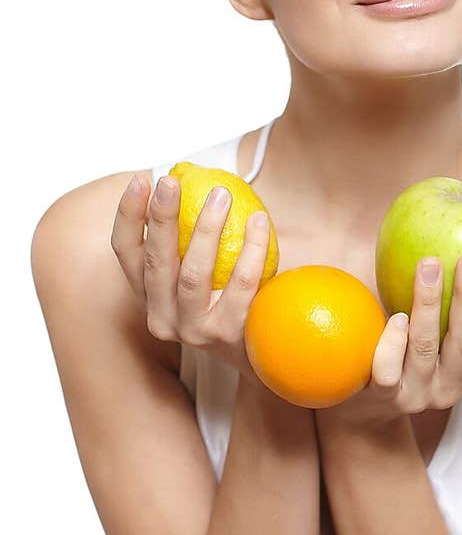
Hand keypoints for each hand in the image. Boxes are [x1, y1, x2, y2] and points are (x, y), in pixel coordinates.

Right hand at [111, 172, 269, 388]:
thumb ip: (187, 239)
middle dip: (160, 218)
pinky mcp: (226, 335)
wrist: (263, 355)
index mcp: (148, 297)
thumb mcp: (200, 274)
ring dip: (206, 230)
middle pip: (155, 262)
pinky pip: (240, 284)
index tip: (140, 179)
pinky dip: (251, 248)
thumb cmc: (229, 300)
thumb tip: (190, 179)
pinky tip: (259, 220)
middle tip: (171, 181)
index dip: (129, 216)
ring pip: (192, 274)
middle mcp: (162, 318)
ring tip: (222, 195)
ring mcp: (192, 331)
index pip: (126, 253)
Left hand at [319, 254, 461, 431]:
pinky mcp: (384, 397)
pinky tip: (397, 316)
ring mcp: (418, 395)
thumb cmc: (406, 351)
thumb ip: (454, 303)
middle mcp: (451, 388)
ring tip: (429, 264)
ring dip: (430, 303)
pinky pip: (389, 370)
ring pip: (427, 347)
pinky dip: (394, 341)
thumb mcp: (438, 333)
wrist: (361, 403)